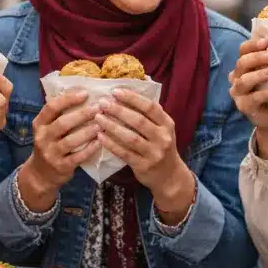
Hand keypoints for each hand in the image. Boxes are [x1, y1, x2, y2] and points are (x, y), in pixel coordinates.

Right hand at [18, 91, 100, 211]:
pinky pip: (78, 157)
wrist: (41, 174)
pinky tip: (100, 141)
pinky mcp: (61, 166)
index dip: (68, 99)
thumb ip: (59, 114)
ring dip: (88, 131)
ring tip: (102, 124)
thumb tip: (83, 93)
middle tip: (98, 108)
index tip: (85, 93)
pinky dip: (90, 148)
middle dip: (82, 114)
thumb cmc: (50, 144)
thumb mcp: (47, 128)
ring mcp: (51, 153)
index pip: (51, 107)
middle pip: (63, 123)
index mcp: (39, 124)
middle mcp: (42, 137)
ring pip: (71, 141)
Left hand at [95, 89, 193, 212]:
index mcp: (167, 124)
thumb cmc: (160, 146)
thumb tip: (125, 93)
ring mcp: (154, 153)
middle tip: (102, 103)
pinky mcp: (143, 166)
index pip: (150, 107)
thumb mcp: (162, 129)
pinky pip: (124, 153)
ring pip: (130, 137)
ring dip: (112, 126)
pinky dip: (111, 144)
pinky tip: (100, 136)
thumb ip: (149, 114)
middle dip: (118, 110)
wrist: (169, 176)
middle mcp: (163, 138)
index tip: (115, 91)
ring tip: (98, 117)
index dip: (132, 98)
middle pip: (139, 121)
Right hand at [229, 37, 267, 129]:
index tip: (266, 41)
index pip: (243, 50)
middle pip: (242, 63)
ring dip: (259, 74)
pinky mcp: (244, 106)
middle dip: (257, 58)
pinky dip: (265, 93)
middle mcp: (237, 77)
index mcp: (244, 65)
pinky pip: (253, 98)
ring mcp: (238, 92)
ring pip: (244, 80)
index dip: (253, 44)